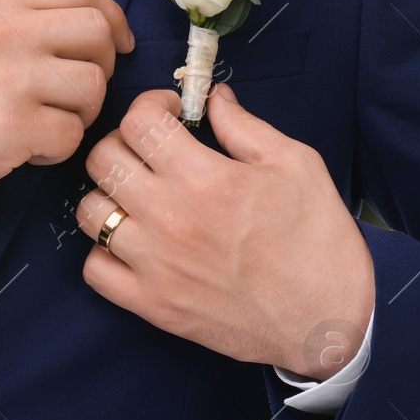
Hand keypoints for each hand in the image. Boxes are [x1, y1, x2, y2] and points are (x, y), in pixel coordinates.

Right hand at [0, 0, 135, 214]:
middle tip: (78, 92)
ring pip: (93, 87)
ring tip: (43, 124)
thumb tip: (84, 23)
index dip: (109, 15)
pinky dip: (57, 149)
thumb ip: (12, 19)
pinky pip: (72, 135)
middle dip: (102, 66)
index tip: (117, 42)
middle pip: (96, 31)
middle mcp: (0, 31)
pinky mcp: (14, 126)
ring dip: (80, 113)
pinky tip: (24, 150)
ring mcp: (9, 77)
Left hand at [76, 84, 374, 380]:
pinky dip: (105, 251)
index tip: (170, 114)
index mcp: (206, 179)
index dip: (151, 106)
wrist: (328, 321)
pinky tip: (134, 242)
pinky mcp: (153, 305)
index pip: (138, 122)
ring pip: (90, 212)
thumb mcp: (296, 165)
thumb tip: (213, 99)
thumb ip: (244, 127)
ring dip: (109, 194)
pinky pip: (95, 270)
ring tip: (139, 196)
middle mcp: (170, 219)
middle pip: (103, 159)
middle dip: (124, 141)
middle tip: (151, 150)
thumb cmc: (319, 242)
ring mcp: (155, 266)